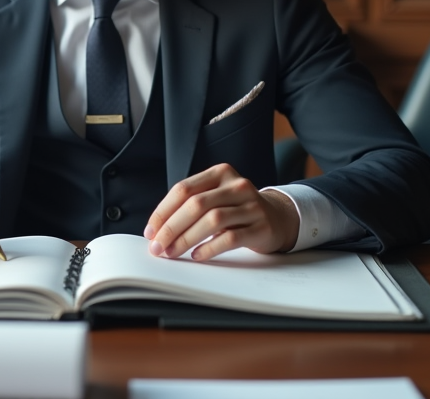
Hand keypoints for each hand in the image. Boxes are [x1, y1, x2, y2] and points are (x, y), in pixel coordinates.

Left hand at [143, 163, 298, 259]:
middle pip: (196, 204)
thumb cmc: (237, 210)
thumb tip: (157, 230)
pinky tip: (197, 256)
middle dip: (172, 227)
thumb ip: (191, 205)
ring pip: (212, 220)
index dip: (163, 211)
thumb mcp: (216, 197)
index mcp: (220, 173)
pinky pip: (230, 238)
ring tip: (172, 252)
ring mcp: (251, 205)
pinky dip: (209, 248)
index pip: (184, 189)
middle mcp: (236, 185)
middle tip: (158, 247)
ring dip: (187, 239)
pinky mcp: (261, 227)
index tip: (150, 231)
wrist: (278, 218)